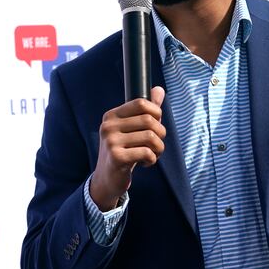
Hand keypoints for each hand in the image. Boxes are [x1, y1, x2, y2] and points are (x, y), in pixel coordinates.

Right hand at [89, 86, 165, 210]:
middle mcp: (108, 126)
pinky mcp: (117, 158)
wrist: (107, 179)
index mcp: (112, 115)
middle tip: (157, 145)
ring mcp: (111, 142)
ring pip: (151, 137)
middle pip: (149, 120)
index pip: (141, 103)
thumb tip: (159, 89)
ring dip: (159, 148)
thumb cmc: (123, 151)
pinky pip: (146, 153)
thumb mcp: (132, 129)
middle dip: (161, 133)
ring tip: (153, 154)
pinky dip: (152, 159)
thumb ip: (146, 110)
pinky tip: (146, 162)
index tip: (156, 126)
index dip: (156, 113)